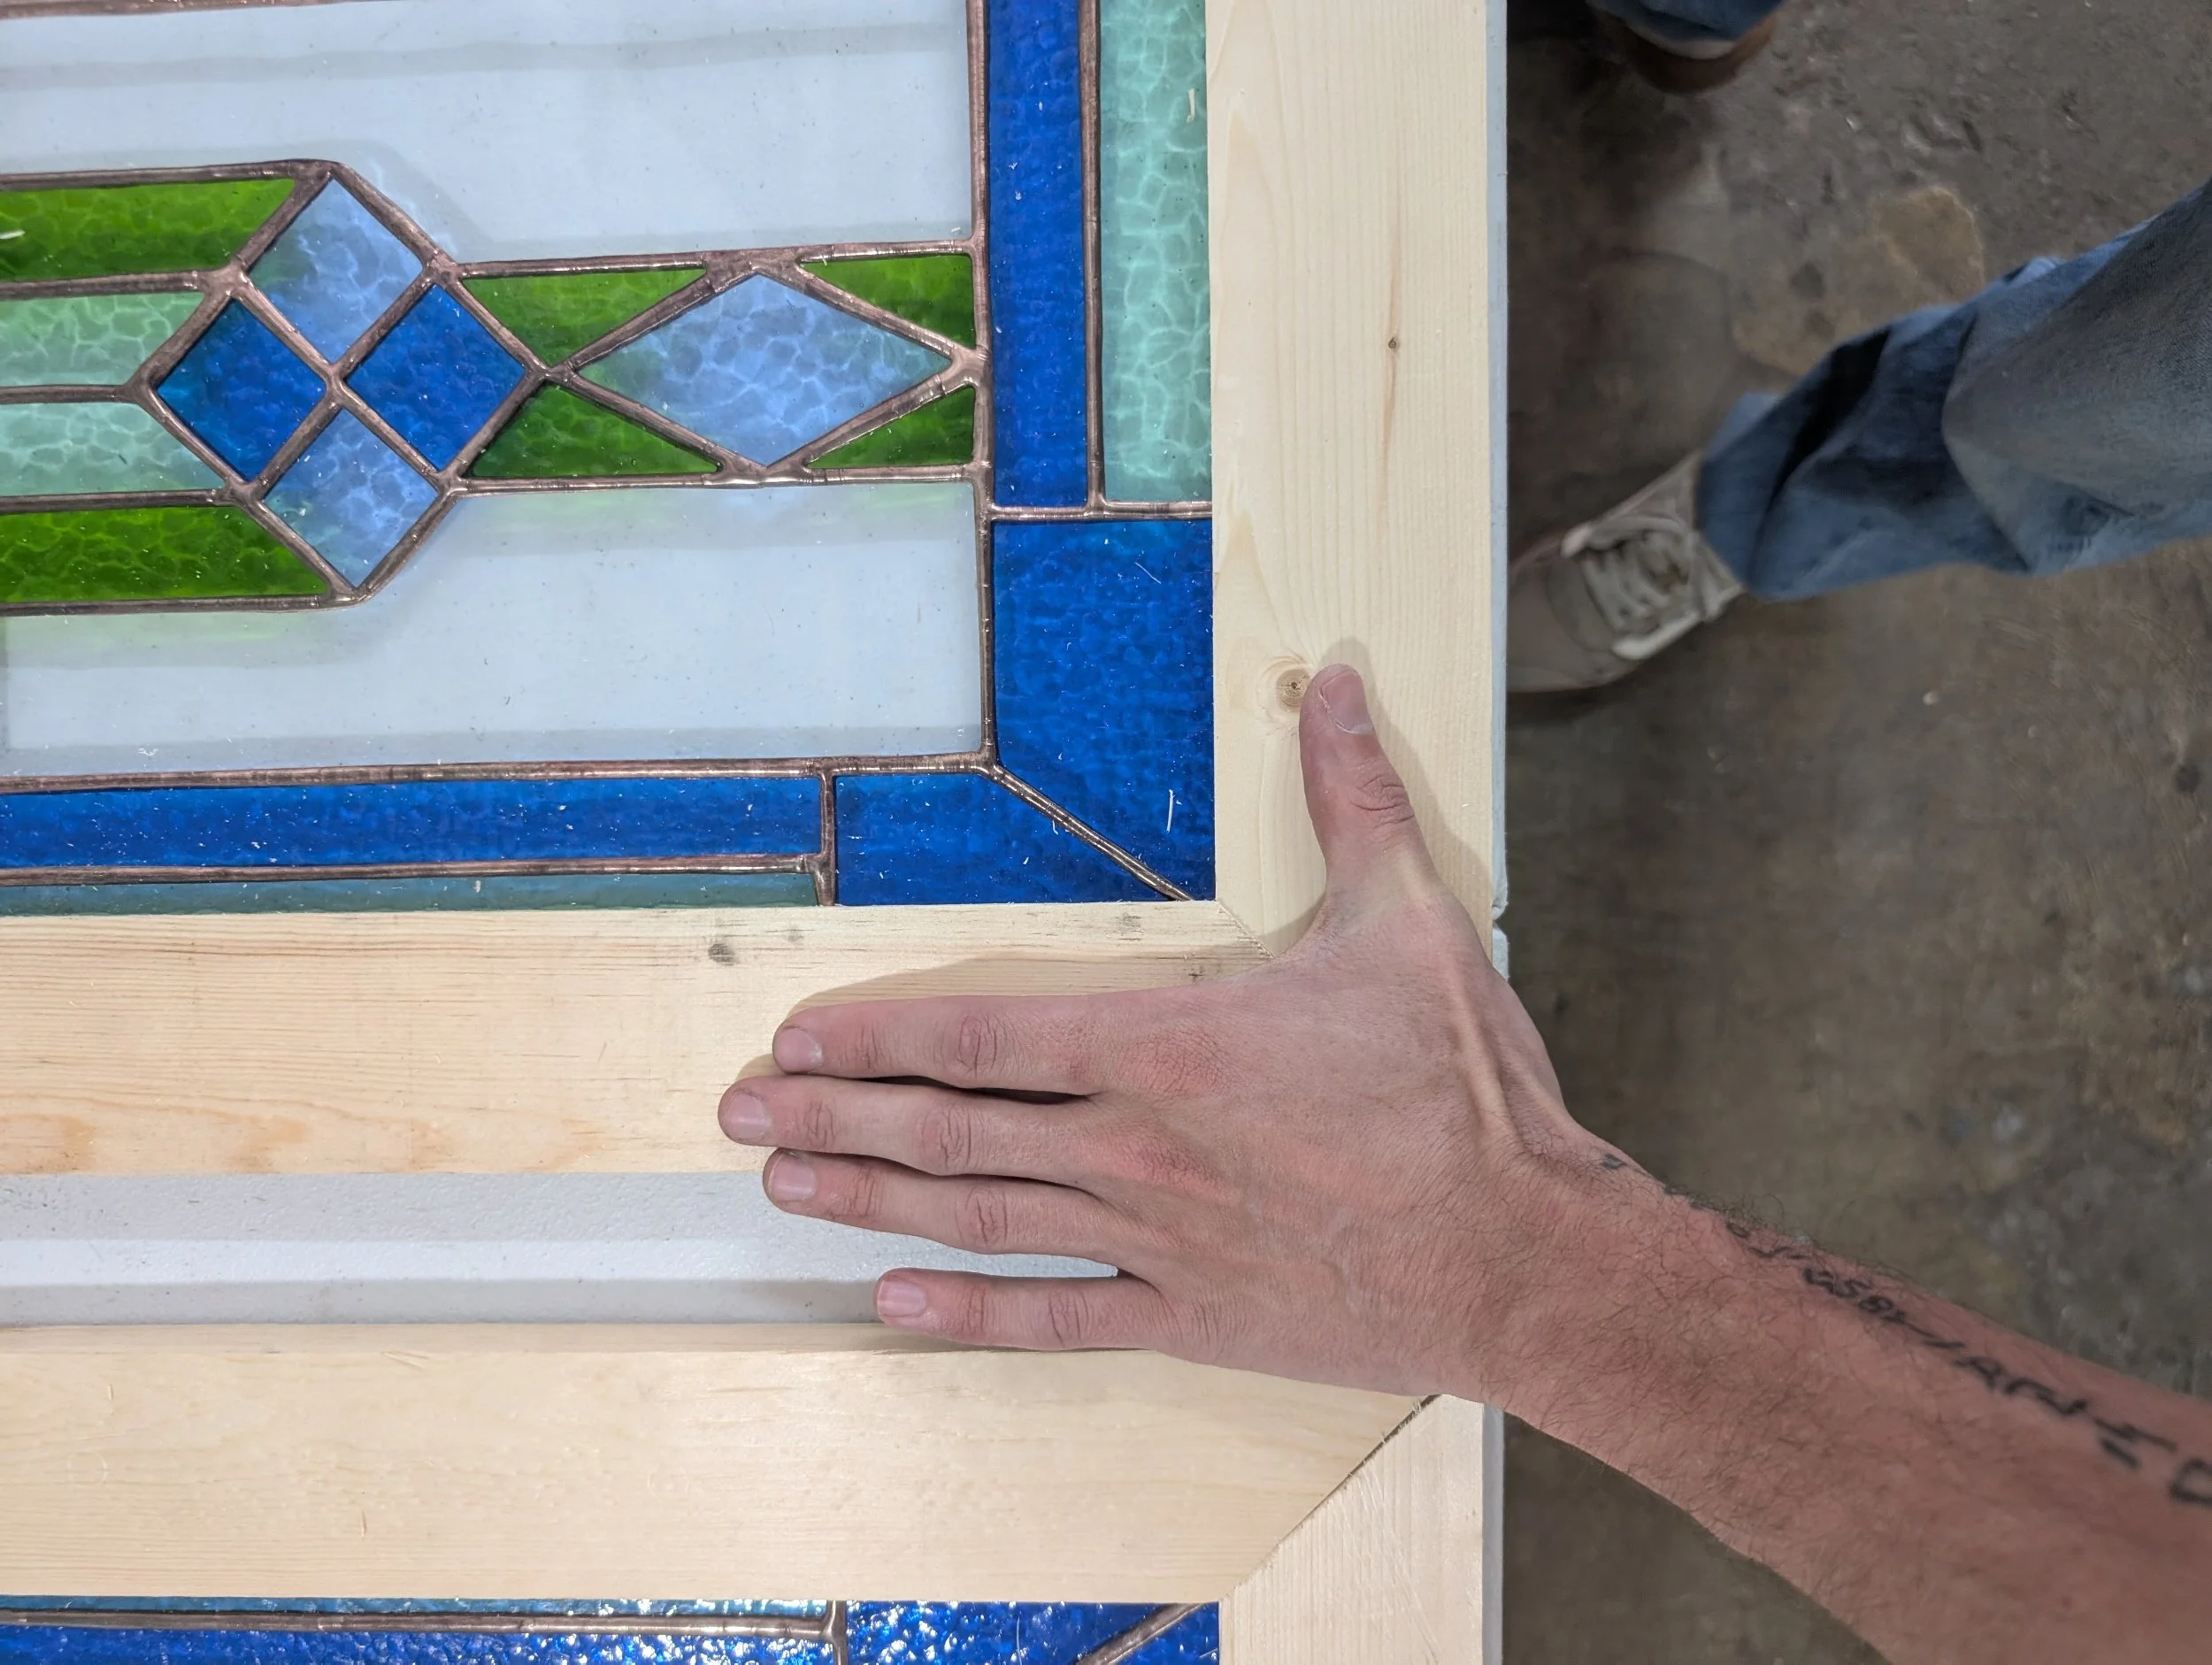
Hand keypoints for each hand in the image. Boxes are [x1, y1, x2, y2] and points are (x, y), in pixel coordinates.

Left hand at [719, 665, 1594, 1398]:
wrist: (1524, 1256)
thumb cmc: (1463, 1092)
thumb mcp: (1409, 916)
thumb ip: (1352, 795)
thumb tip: (1338, 681)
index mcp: (1171, 1045)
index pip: (984, 1037)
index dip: (875, 1038)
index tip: (798, 1040)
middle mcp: (1138, 1146)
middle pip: (951, 1131)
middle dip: (833, 1119)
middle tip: (740, 1115)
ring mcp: (1155, 1239)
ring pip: (981, 1218)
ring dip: (870, 1201)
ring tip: (782, 1188)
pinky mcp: (1189, 1315)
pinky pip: (1056, 1320)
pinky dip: (968, 1314)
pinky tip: (894, 1304)